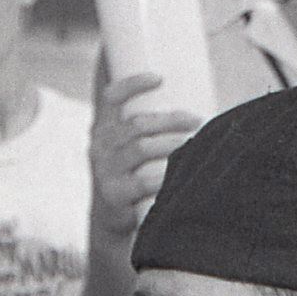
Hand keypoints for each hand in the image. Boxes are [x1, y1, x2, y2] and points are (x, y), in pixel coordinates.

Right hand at [90, 71, 202, 238]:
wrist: (112, 217)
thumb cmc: (132, 172)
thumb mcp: (129, 144)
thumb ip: (149, 125)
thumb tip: (196, 104)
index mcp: (104, 127)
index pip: (111, 97)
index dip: (132, 84)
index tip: (159, 78)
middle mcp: (100, 145)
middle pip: (137, 124)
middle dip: (170, 120)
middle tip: (196, 120)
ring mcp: (105, 170)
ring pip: (141, 149)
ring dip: (171, 144)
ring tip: (193, 143)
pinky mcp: (113, 194)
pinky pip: (142, 183)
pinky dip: (163, 177)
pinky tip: (178, 175)